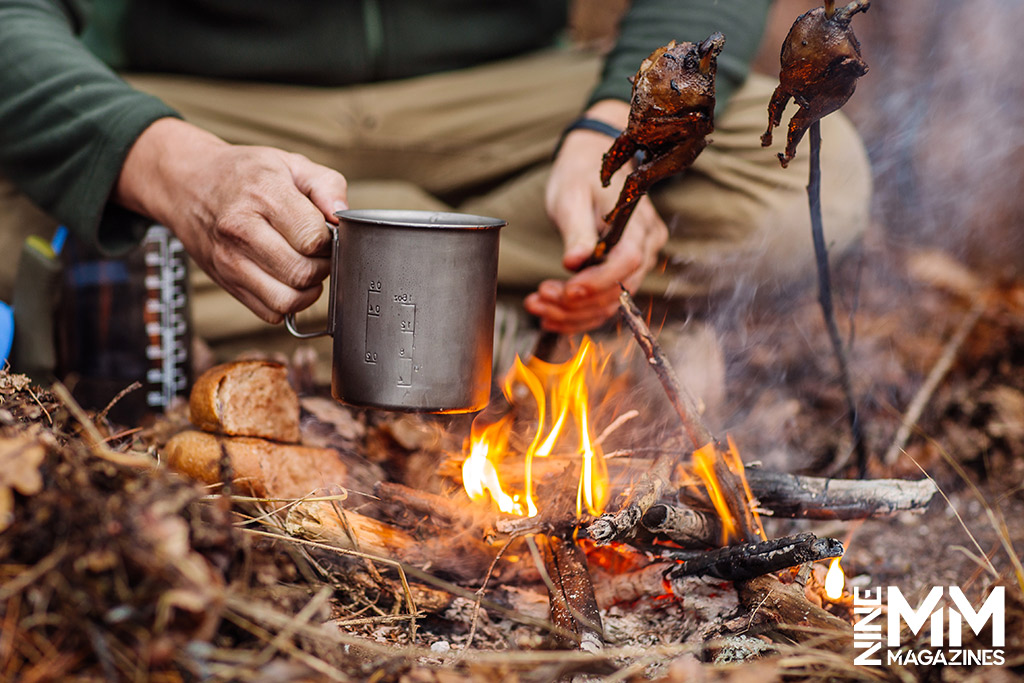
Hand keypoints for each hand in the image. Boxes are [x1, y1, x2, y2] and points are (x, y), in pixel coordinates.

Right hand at [114, 118, 347, 322]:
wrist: (187, 183)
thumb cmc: (243, 174)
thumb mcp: (289, 163)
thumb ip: (326, 185)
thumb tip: (342, 215)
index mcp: (264, 195)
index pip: (313, 238)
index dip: (329, 240)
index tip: (325, 233)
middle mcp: (242, 230)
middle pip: (302, 273)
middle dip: (323, 267)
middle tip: (319, 254)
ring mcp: (230, 260)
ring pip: (286, 300)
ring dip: (307, 291)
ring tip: (306, 269)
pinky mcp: (226, 282)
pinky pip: (268, 312)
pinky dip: (287, 304)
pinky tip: (288, 281)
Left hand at [526, 100, 667, 333]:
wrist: (590, 168)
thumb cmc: (580, 177)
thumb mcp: (572, 197)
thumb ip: (577, 230)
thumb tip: (574, 262)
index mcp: (638, 222)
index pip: (628, 261)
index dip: (599, 281)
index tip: (567, 290)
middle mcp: (647, 246)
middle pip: (619, 289)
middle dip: (577, 302)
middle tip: (538, 298)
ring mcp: (639, 263)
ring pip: (611, 303)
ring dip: (572, 314)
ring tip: (536, 306)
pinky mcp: (623, 274)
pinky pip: (605, 304)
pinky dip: (577, 315)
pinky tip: (549, 316)